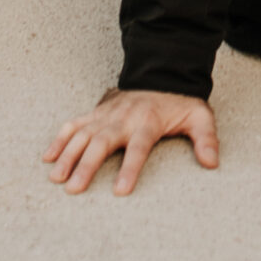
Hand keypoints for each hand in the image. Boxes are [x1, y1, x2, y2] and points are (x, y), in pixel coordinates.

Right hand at [43, 88, 217, 194]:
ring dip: (68, 154)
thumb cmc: (178, 99)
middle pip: (102, 142)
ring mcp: (107, 114)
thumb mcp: (198, 114)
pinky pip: (75, 123)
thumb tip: (212, 162)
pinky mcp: (97, 112)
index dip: (130, 168)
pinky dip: (60, 138)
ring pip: (83, 133)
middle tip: (74, 188)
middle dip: (87, 165)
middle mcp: (124, 117)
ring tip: (56, 177)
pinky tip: (48, 156)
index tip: (121, 191)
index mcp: (149, 120)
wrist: (161, 69)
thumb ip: (206, 138)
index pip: (138, 147)